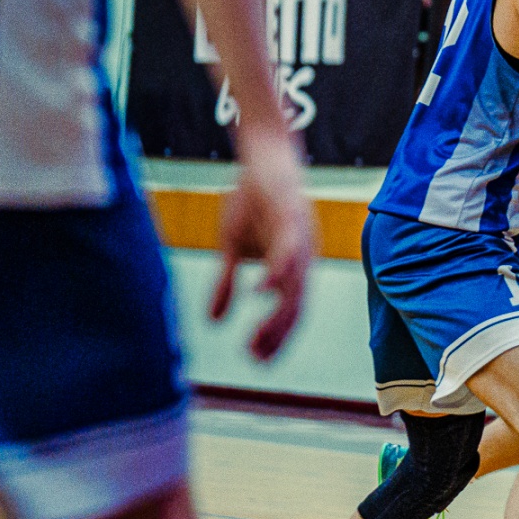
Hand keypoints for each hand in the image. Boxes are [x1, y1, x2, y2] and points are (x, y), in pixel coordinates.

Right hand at [207, 130, 311, 361]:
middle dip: (277, 336)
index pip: (291, 311)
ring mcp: (301, 238)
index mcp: (294, 265)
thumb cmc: (253, 202)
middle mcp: (304, 257)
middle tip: (255, 360)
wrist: (264, 157)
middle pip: (297, 306)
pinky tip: (262, 292)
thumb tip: (213, 321)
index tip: (258, 361)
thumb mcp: (234, 247)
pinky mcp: (291, 218)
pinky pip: (289, 251)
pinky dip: (277, 274)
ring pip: (295, 285)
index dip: (277, 337)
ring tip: (257, 338)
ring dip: (277, 314)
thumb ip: (226, 284)